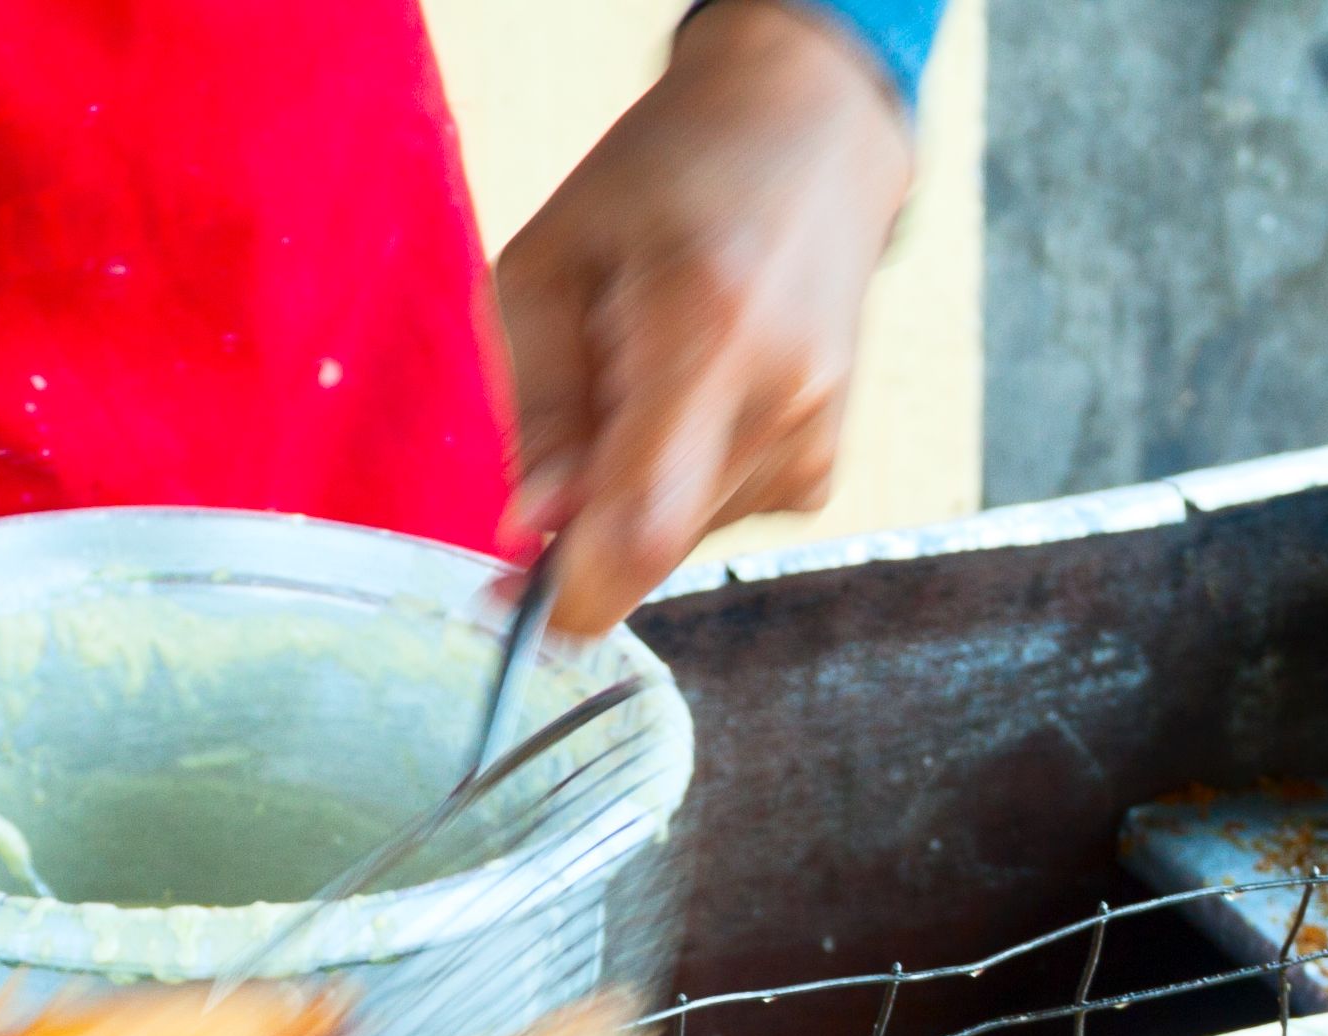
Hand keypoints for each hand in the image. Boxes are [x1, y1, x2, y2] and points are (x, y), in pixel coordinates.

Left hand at [494, 0, 913, 636]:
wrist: (810, 140)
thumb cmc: (667, 180)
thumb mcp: (553, 261)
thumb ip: (540, 404)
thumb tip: (530, 530)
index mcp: (707, 330)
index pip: (645, 525)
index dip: (570, 593)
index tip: (508, 604)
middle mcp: (779, 400)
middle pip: (648, 543)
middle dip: (577, 528)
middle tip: (554, 436)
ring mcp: (812, 442)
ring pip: (672, 538)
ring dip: (626, 489)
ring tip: (642, 369)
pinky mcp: (818, 469)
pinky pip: (706, 519)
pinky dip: (670, 479)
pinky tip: (686, 391)